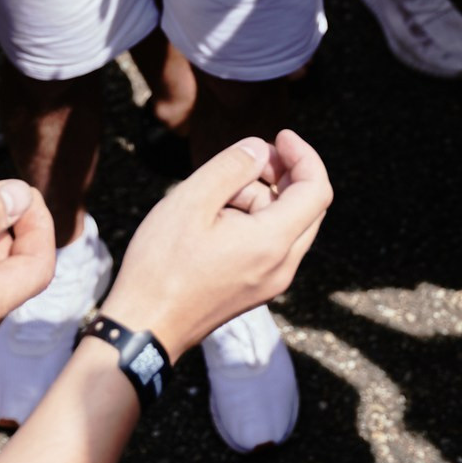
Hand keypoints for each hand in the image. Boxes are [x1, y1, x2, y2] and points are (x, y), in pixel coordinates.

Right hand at [99, 132, 333, 358]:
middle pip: (307, 207)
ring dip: (262, 198)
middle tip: (247, 158)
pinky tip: (216, 217)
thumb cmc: (162, 265)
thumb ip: (232, 167)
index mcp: (273, 243)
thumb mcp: (192, 201)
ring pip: (287, 225)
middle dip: (284, 174)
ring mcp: (270, 282)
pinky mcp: (255, 290)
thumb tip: (260, 148)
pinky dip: (254, 220)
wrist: (144, 327)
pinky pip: (271, 245)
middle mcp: (282, 267)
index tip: (280, 135)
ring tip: (215, 194)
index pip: (317, 189)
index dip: (304, 155)